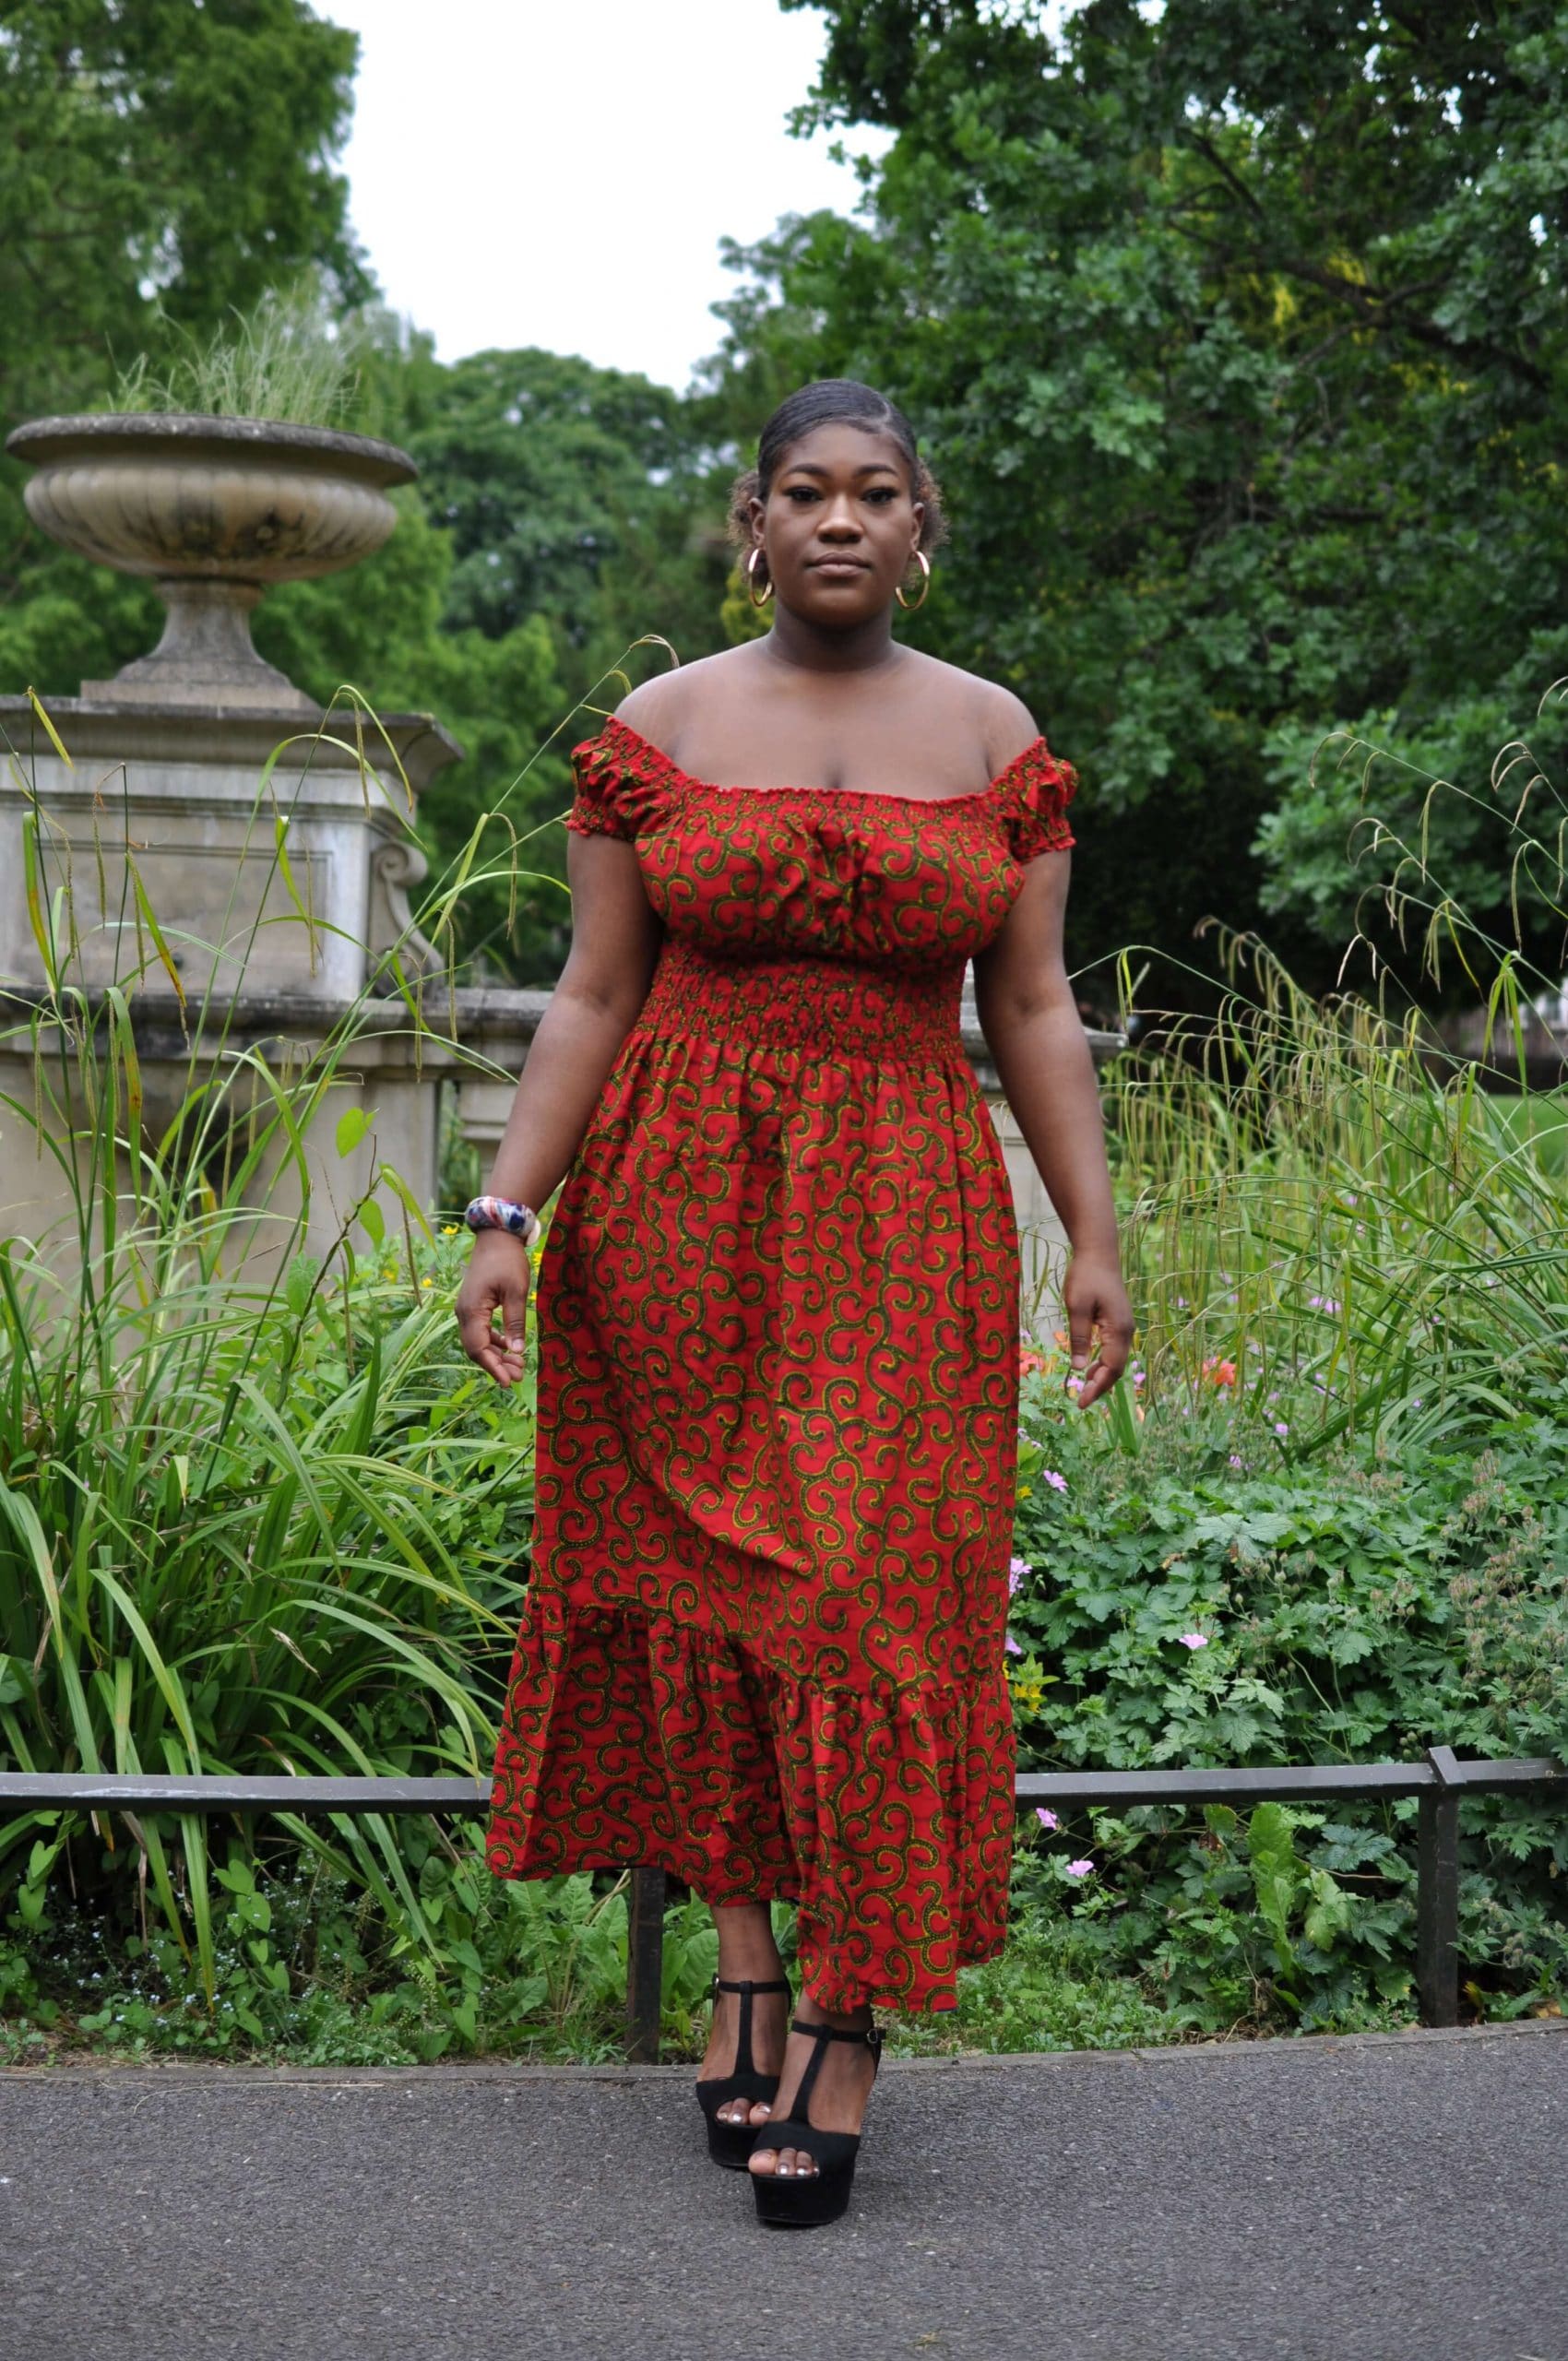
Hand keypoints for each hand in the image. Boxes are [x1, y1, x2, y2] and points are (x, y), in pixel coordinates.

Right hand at [455, 1230, 532, 1387]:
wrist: (496, 1237)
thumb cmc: (507, 1261)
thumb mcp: (516, 1291)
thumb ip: (515, 1322)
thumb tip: (517, 1351)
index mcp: (471, 1310)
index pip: (478, 1348)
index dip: (493, 1367)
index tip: (509, 1382)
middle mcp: (464, 1313)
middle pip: (476, 1348)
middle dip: (496, 1365)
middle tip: (519, 1377)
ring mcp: (467, 1310)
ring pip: (478, 1341)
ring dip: (496, 1355)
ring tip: (517, 1366)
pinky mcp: (474, 1306)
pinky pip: (481, 1331)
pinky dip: (494, 1342)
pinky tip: (509, 1349)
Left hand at [1061, 1250, 1133, 1409]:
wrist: (1099, 1252)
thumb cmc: (1085, 1276)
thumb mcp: (1076, 1306)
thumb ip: (1079, 1337)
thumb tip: (1078, 1368)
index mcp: (1118, 1329)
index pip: (1111, 1368)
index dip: (1097, 1388)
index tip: (1080, 1402)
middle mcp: (1127, 1331)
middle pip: (1117, 1369)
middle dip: (1100, 1387)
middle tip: (1080, 1402)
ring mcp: (1125, 1326)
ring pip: (1117, 1360)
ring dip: (1102, 1376)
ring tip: (1084, 1389)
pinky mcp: (1119, 1322)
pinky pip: (1114, 1350)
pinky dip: (1103, 1363)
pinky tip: (1089, 1368)